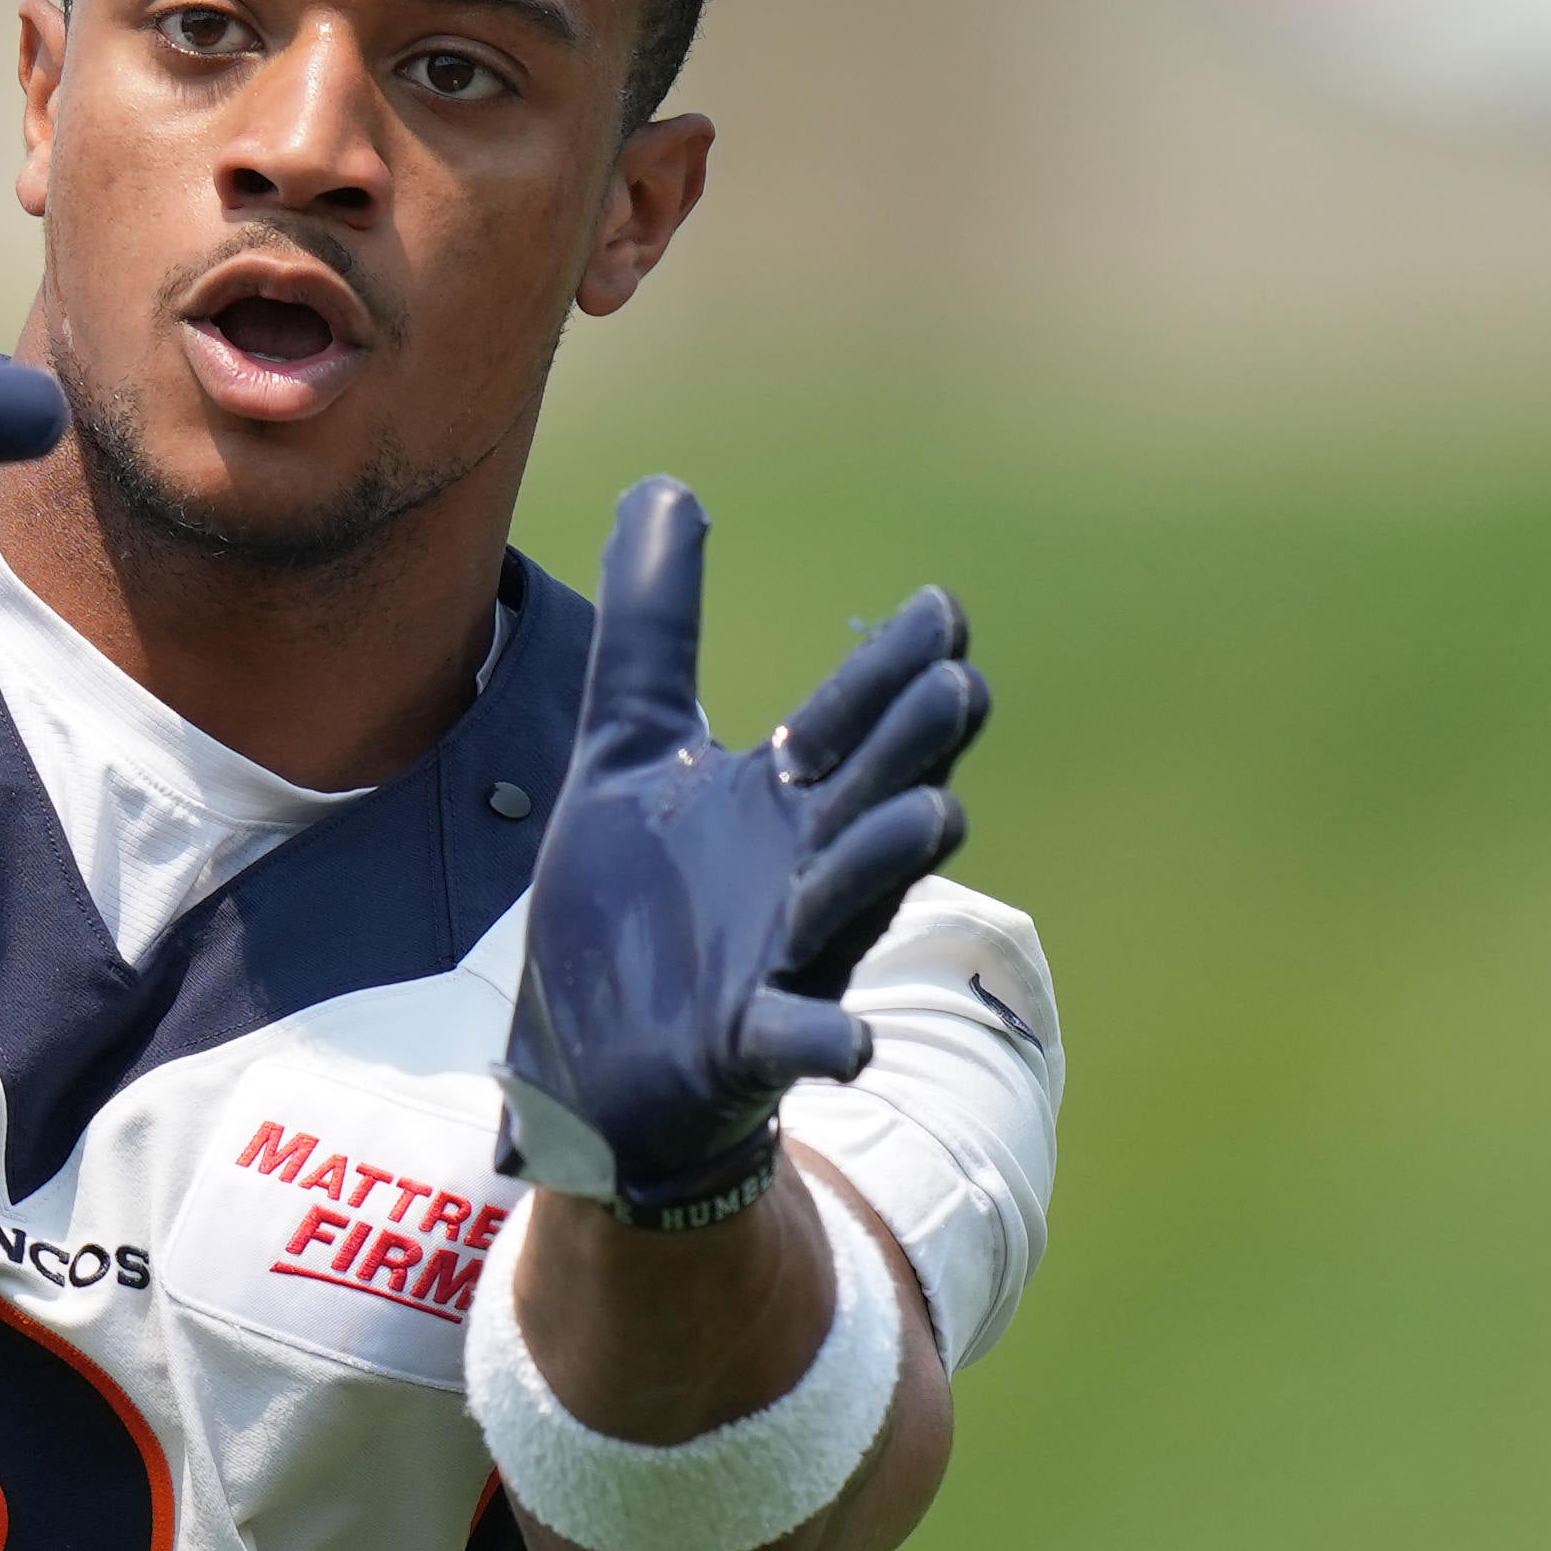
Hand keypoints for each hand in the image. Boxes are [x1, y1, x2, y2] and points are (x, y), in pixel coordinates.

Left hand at [497, 480, 980, 1221]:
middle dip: (915, 747)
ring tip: (935, 816)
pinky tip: (850, 1047)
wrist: (592, 1063)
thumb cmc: (633, 909)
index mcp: (783, 797)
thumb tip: (667, 487)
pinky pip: (798, 1039)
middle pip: (878, 794)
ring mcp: (783, 956)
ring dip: (891, 860)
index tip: (941, 609)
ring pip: (855, 902)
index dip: (892, 668)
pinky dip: (823, 1042)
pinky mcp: (744, 1042)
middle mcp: (803, 869)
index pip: (851, 718)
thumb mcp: (626, 748)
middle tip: (957, 685)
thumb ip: (653, 630)